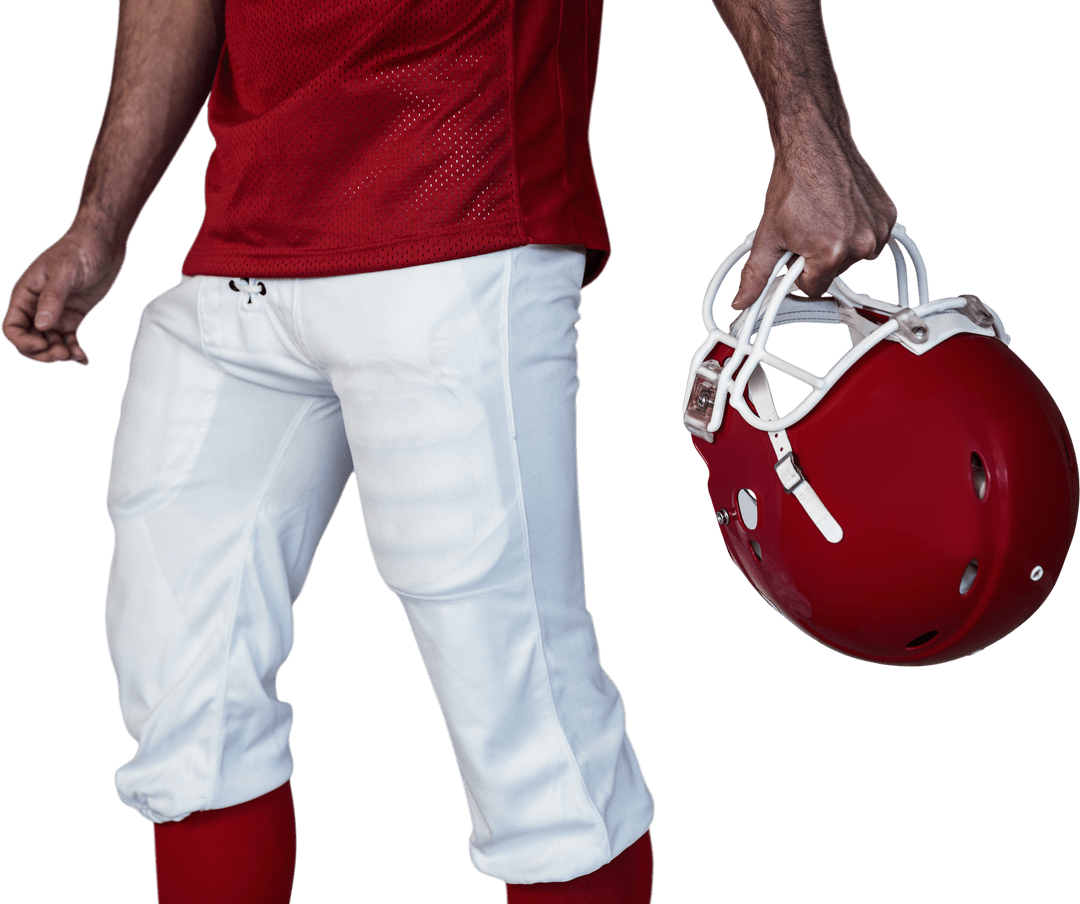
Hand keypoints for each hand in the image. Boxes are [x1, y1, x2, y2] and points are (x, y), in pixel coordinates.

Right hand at [3, 224, 125, 363]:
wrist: (101, 244)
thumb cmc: (79, 251)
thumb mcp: (65, 272)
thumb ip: (52, 299)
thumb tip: (42, 325)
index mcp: (25, 295)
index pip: (12, 328)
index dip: (23, 342)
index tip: (43, 346)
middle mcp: (37, 307)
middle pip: (29, 340)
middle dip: (43, 353)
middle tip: (64, 353)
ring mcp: (55, 314)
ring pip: (49, 344)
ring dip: (60, 355)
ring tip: (77, 355)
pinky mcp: (73, 317)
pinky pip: (68, 341)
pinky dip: (75, 352)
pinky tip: (84, 359)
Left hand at [731, 136, 896, 309]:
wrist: (813, 144)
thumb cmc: (794, 183)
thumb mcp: (767, 235)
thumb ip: (755, 274)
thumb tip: (742, 300)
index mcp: (830, 253)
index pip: (812, 289)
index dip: (797, 273)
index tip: (793, 254)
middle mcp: (860, 243)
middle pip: (832, 273)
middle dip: (816, 257)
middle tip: (805, 230)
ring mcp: (877, 228)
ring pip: (852, 257)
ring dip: (836, 245)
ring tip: (821, 218)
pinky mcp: (888, 215)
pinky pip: (868, 238)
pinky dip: (854, 230)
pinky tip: (839, 211)